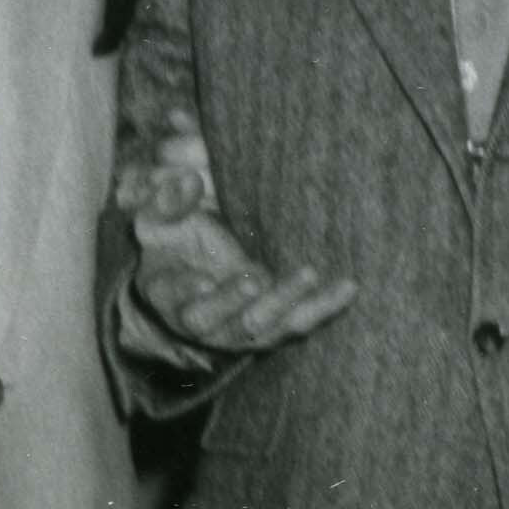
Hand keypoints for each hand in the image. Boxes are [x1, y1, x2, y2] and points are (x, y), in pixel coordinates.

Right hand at [114, 110, 359, 357]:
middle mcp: (202, 319)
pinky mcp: (277, 325)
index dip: (183, 291)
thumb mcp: (161, 215)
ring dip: (285, 300)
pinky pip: (302, 320)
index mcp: (165, 291)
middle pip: (212, 318)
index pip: (168, 295)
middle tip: (255, 279)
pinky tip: (348, 286)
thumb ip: (167, 199)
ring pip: (262, 324)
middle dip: (233, 300)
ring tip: (309, 272)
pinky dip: (325, 306)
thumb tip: (187, 181)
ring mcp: (240, 327)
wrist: (207, 264)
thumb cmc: (179, 234)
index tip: (200, 282)